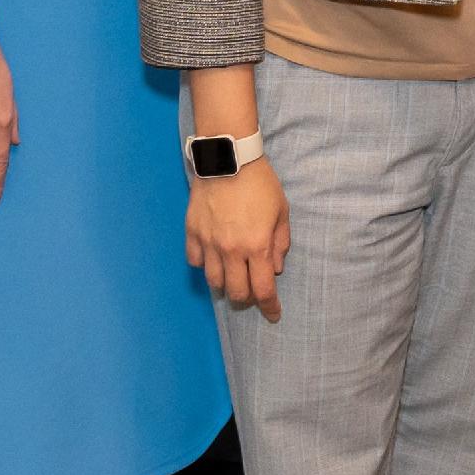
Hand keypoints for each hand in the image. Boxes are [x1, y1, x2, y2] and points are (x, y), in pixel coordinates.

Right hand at [186, 163, 291, 318]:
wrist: (228, 159)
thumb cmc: (260, 183)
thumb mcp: (281, 211)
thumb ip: (280, 242)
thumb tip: (275, 269)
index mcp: (257, 246)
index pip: (263, 289)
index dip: (269, 307)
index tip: (274, 315)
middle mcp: (231, 250)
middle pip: (237, 292)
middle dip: (247, 299)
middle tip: (252, 292)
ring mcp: (209, 242)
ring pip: (214, 281)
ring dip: (226, 284)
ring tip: (233, 277)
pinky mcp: (193, 232)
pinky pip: (196, 261)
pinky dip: (205, 265)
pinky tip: (213, 259)